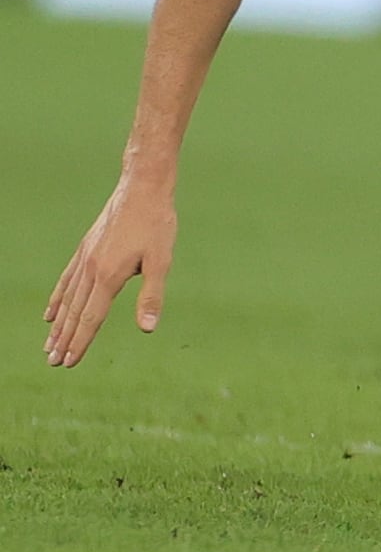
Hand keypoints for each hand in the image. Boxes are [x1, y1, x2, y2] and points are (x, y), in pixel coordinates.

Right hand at [44, 176, 176, 367]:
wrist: (141, 188)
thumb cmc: (156, 224)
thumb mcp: (162, 260)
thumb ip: (152, 295)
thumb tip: (147, 328)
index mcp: (109, 276)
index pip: (91, 318)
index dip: (81, 342)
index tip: (69, 362)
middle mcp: (91, 270)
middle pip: (75, 312)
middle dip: (64, 339)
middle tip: (54, 362)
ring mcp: (85, 258)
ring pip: (68, 299)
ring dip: (58, 324)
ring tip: (48, 345)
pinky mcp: (86, 248)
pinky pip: (67, 280)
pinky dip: (58, 298)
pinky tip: (50, 312)